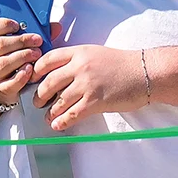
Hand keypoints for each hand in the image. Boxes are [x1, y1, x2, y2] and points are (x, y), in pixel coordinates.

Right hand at [0, 18, 46, 105]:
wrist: (7, 84)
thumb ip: (36, 33)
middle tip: (37, 40)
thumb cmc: (15, 58)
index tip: (18, 25)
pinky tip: (30, 70)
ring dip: (23, 56)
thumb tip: (55, 27)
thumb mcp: (20, 43)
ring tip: (36, 54)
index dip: (2, 24)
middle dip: (21, 41)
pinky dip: (21, 76)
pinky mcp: (1, 88)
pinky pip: (9, 83)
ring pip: (3, 63)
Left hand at [31, 45, 147, 130]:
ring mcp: (88, 84)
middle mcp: (80, 67)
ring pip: (58, 101)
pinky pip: (72, 114)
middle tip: (37, 102)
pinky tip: (58, 125)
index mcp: (79, 52)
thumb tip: (57, 73)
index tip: (32, 80)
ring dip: (50, 112)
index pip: (47, 60)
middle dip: (39, 95)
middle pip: (48, 82)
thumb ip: (76, 60)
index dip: (35, 72)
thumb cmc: (121, 64)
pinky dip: (62, 121)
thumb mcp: (95, 53)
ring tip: (48, 117)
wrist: (144, 72)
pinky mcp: (96, 101)